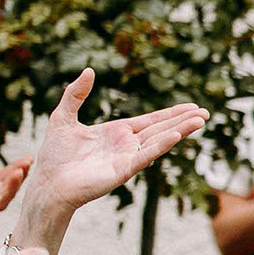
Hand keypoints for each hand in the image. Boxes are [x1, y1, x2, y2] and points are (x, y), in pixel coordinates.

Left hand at [21, 69, 208, 226]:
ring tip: (200, 121)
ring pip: (159, 141)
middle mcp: (127, 145)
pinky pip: (145, 156)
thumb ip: (76, 94)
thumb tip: (90, 70)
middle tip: (205, 113)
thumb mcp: (63, 116)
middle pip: (161, 129)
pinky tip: (176, 136)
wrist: (48, 184)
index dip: (171, 113)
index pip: (150, 120)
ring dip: (180, 131)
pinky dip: (161, 146)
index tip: (191, 106)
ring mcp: (127, 158)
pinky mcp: (123, 171)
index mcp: (117, 132)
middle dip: (183, 120)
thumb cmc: (54, 156)